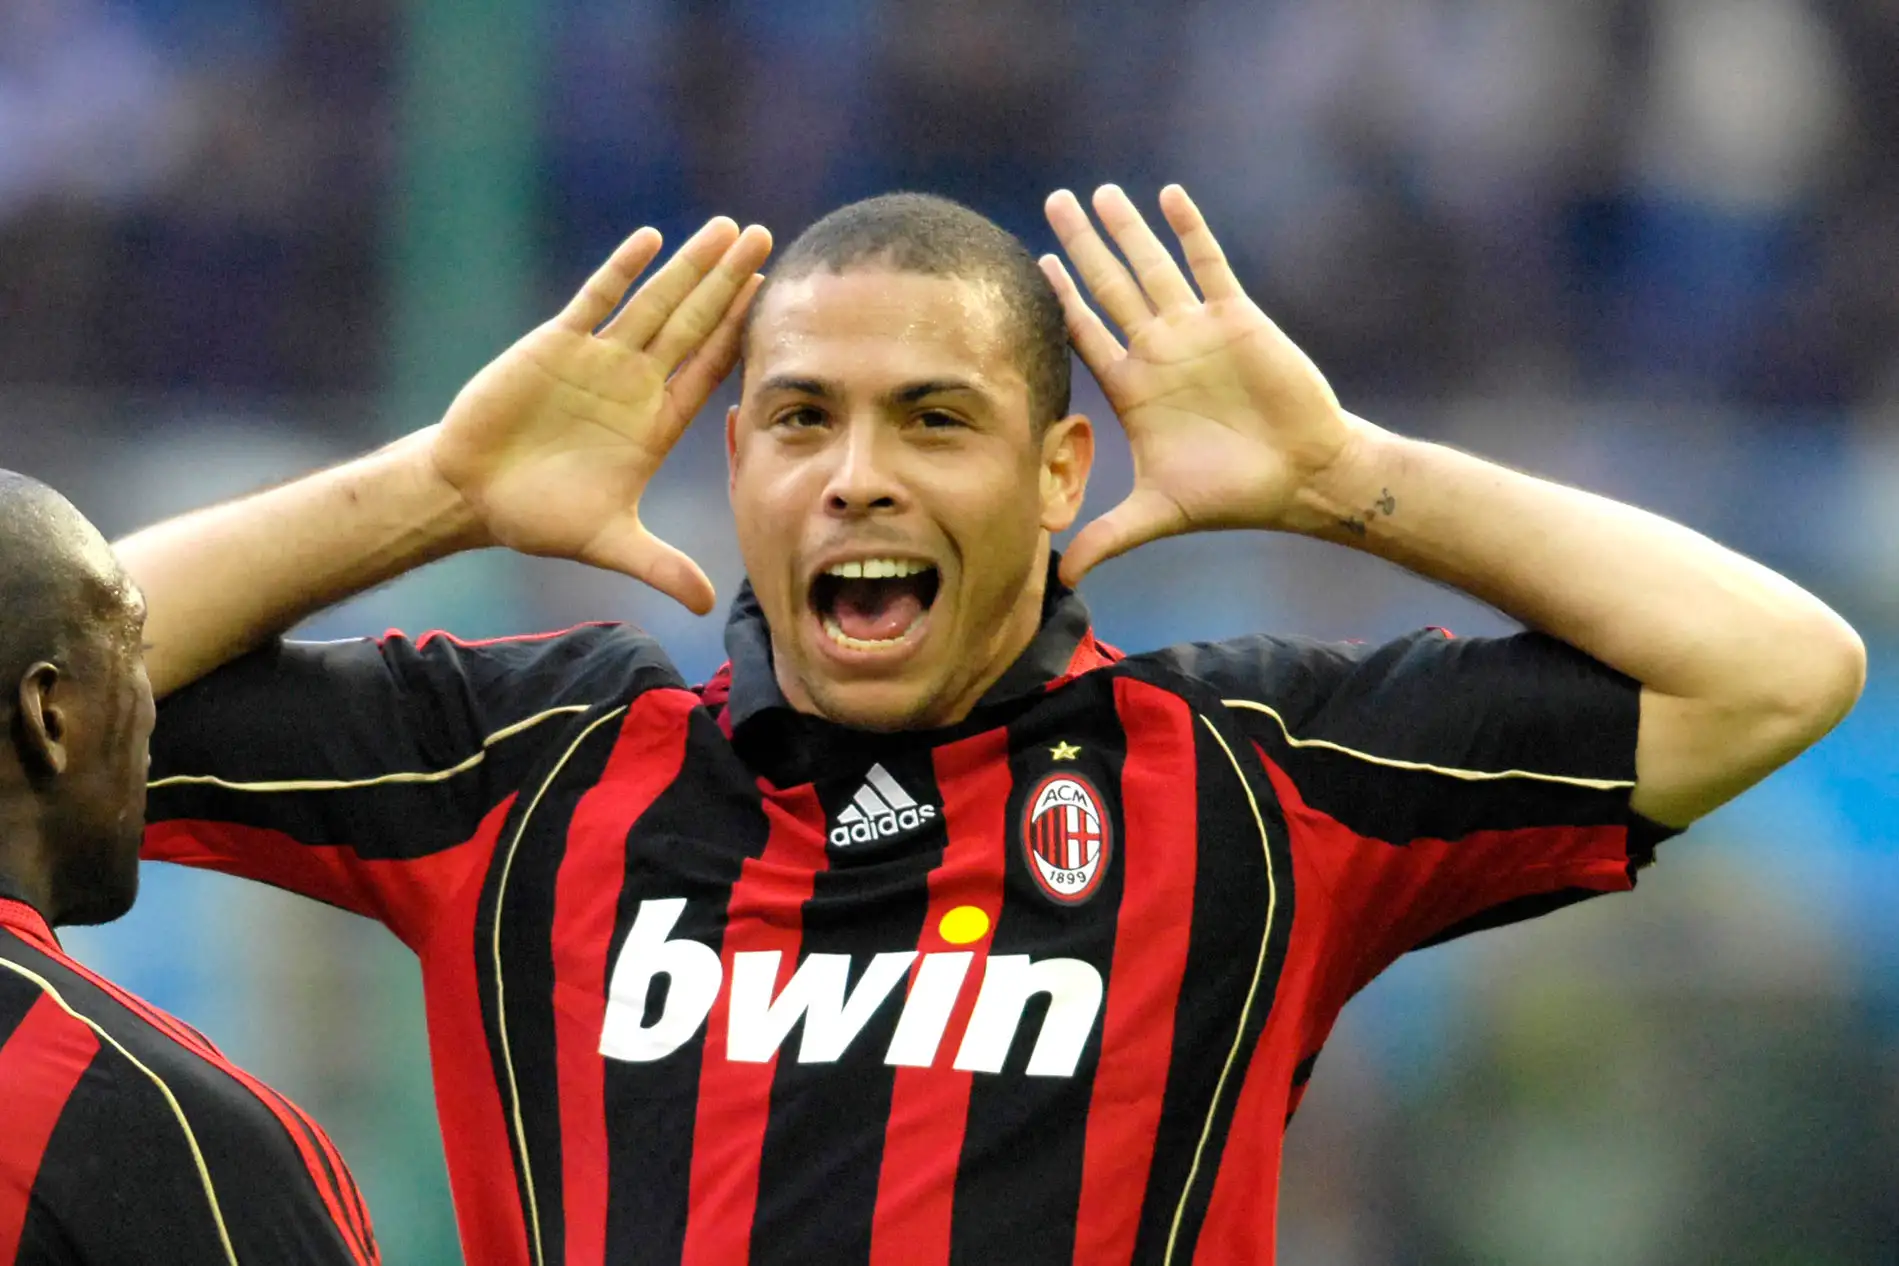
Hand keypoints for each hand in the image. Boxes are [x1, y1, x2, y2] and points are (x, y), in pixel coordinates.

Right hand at [430, 218, 772, 613]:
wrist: (471, 495)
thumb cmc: (539, 516)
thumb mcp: (609, 543)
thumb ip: (661, 567)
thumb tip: (710, 605)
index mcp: (655, 423)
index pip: (710, 368)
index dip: (741, 334)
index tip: (774, 300)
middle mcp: (635, 383)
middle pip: (693, 322)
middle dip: (729, 282)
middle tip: (766, 237)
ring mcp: (598, 359)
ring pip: (654, 302)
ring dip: (689, 265)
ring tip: (727, 227)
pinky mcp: (555, 345)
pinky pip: (595, 300)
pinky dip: (622, 271)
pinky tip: (651, 240)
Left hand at [1041, 184, 1351, 583]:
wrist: (1302, 476)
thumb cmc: (1232, 495)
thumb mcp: (1156, 515)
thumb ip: (1107, 538)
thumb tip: (1060, 580)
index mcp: (1134, 388)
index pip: (1085, 334)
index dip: (1060, 300)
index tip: (1030, 266)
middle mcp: (1160, 351)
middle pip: (1110, 287)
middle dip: (1082, 246)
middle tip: (1053, 201)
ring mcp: (1196, 331)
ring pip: (1153, 267)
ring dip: (1127, 230)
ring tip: (1098, 191)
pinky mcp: (1237, 317)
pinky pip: (1208, 263)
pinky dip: (1188, 229)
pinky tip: (1168, 195)